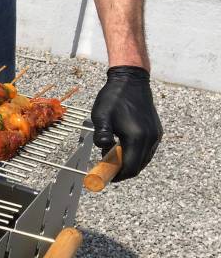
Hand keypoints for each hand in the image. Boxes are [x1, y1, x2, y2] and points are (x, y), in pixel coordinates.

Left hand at [91, 66, 162, 181]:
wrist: (131, 80)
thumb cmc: (114, 98)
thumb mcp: (101, 117)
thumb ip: (101, 135)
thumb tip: (103, 149)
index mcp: (137, 137)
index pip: (130, 168)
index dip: (117, 176)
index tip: (105, 177)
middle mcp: (150, 138)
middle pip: (138, 166)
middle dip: (122, 171)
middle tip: (106, 169)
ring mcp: (155, 135)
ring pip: (143, 159)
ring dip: (129, 163)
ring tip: (111, 157)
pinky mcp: (156, 131)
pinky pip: (147, 151)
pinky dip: (135, 155)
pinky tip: (122, 149)